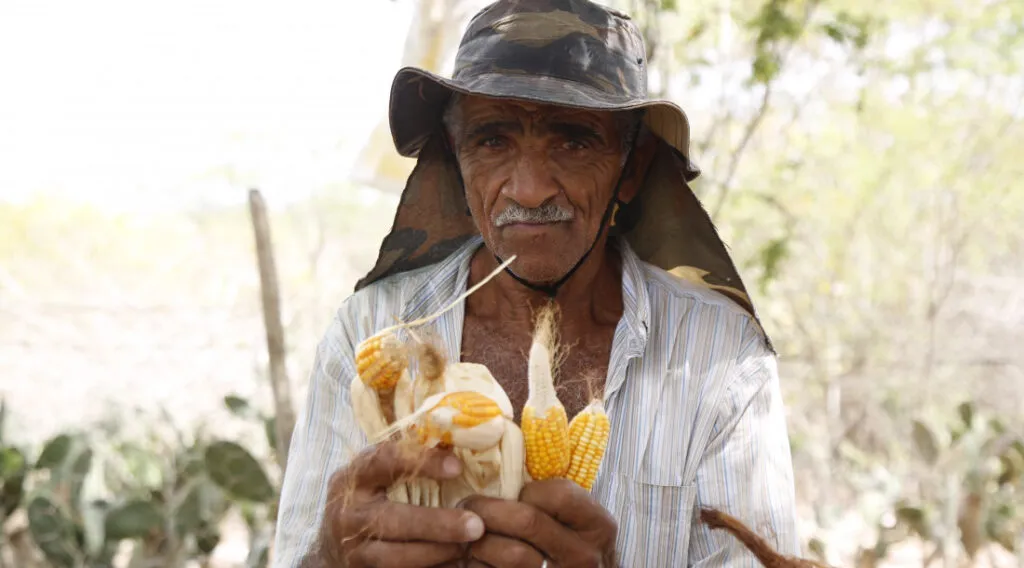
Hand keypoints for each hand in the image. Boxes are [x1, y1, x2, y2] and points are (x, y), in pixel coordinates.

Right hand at [312, 441, 485, 567]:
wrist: (335, 542)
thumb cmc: (370, 497)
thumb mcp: (377, 475)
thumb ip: (409, 460)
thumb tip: (461, 443)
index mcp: (354, 477)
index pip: (384, 461)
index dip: (421, 462)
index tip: (457, 467)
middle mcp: (347, 513)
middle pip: (392, 519)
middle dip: (436, 523)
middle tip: (476, 525)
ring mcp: (352, 547)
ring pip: (394, 556)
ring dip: (435, 552)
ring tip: (467, 547)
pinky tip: (453, 564)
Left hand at [460, 479, 617, 567]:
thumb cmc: (575, 549)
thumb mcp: (581, 523)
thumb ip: (556, 498)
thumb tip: (510, 452)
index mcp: (598, 526)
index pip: (558, 495)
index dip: (526, 490)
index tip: (511, 493)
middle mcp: (584, 554)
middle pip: (527, 521)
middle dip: (489, 509)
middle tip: (467, 504)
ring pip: (510, 554)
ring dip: (479, 542)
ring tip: (470, 534)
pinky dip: (479, 566)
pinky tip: (476, 559)